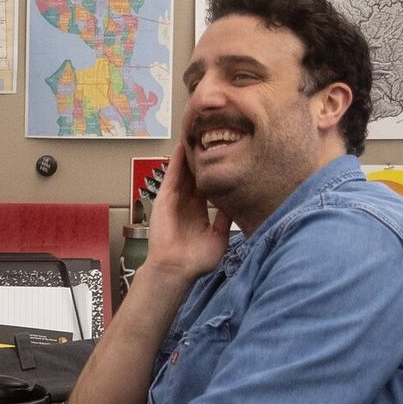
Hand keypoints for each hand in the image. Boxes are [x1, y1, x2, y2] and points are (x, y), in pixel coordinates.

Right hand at [147, 142, 229, 281]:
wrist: (176, 268)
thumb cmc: (196, 260)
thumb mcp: (219, 237)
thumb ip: (226, 219)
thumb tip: (237, 203)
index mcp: (199, 211)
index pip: (208, 186)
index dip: (215, 172)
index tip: (226, 157)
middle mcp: (186, 203)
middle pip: (195, 175)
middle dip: (202, 159)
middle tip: (212, 137)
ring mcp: (175, 200)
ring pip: (183, 172)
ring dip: (189, 155)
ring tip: (197, 134)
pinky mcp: (165, 198)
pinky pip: (171, 176)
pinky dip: (176, 161)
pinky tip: (182, 146)